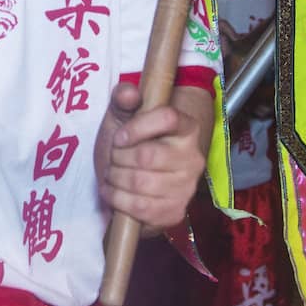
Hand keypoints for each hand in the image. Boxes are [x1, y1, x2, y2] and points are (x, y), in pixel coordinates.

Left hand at [95, 82, 206, 231]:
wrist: (137, 180)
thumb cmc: (131, 144)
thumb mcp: (123, 116)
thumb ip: (123, 99)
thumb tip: (129, 93)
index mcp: (187, 128)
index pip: (167, 118)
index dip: (136, 127)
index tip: (119, 136)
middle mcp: (193, 158)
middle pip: (146, 155)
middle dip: (118, 157)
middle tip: (113, 158)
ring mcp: (186, 188)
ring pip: (140, 182)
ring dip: (115, 178)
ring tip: (112, 174)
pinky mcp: (174, 212)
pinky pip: (140, 207)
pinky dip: (117, 199)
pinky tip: (112, 191)